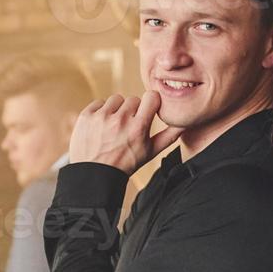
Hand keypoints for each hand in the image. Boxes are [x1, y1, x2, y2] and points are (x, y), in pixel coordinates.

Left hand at [68, 90, 182, 175]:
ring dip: (116, 110)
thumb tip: (186, 124)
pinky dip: (101, 112)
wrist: (95, 175)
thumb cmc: (126, 164)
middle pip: (133, 99)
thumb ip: (169, 136)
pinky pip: (99, 103)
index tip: (147, 110)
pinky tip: (101, 127)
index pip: (151, 97)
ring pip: (116, 99)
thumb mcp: (150, 152)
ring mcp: (101, 117)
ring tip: (114, 127)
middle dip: (132, 110)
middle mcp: (120, 120)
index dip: (150, 102)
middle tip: (127, 127)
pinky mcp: (86, 116)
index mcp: (138, 127)